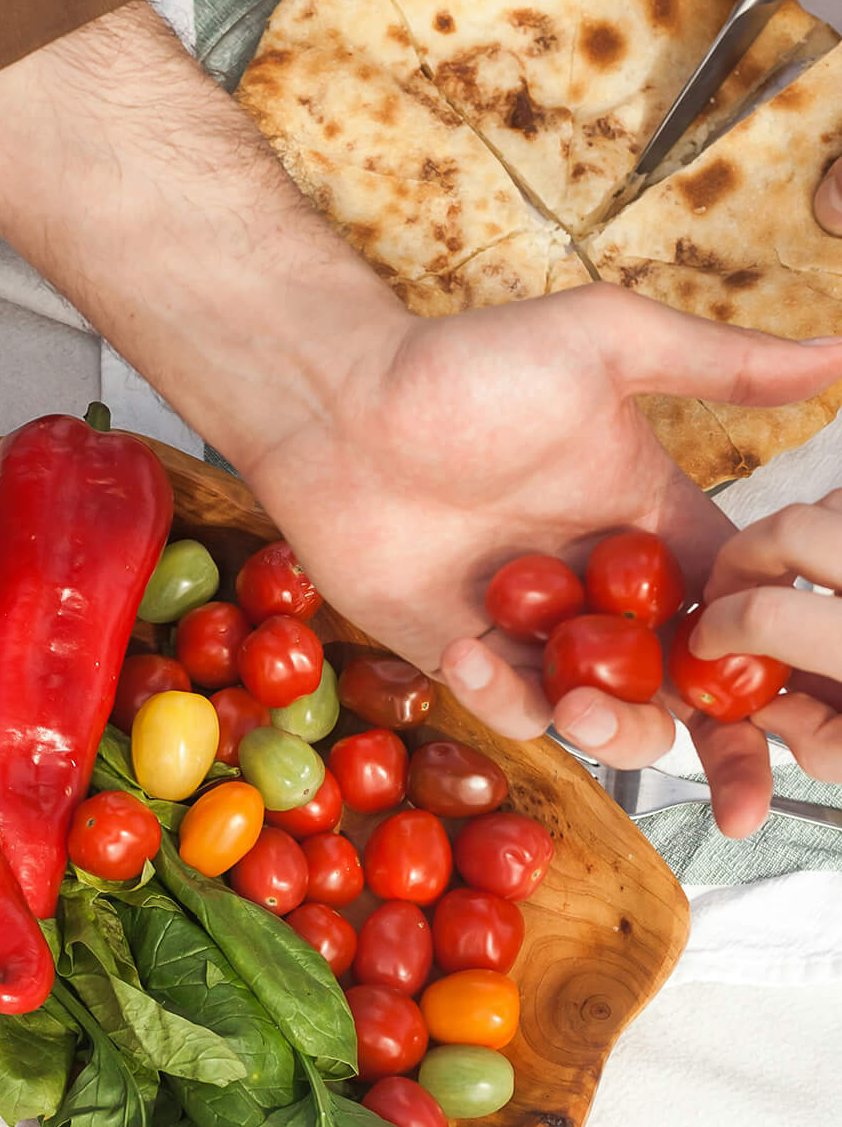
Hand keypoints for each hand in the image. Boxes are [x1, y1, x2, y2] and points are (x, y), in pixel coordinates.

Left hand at [240, 284, 841, 837]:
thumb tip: (837, 355)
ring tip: (584, 706)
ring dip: (617, 729)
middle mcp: (609, 586)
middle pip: (694, 684)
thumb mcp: (605, 342)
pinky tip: (468, 646)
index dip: (782, 651)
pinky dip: (502, 695)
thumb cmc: (466, 365)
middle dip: (729, 742)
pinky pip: (513, 707)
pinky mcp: (468, 657)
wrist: (335, 406)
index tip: (813, 692)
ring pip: (612, 716)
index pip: (746, 602)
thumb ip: (720, 363)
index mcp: (658, 521)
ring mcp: (539, 629)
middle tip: (744, 784)